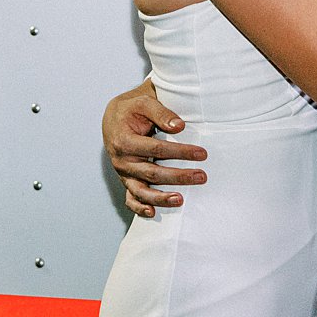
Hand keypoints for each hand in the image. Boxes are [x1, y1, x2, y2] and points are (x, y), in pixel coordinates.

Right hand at [102, 81, 206, 217]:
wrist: (114, 118)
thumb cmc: (131, 110)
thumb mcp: (144, 103)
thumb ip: (161, 113)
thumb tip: (179, 126)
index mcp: (124, 141)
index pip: (156, 149)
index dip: (180, 152)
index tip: (202, 154)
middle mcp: (122, 160)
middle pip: (152, 173)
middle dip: (178, 176)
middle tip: (201, 176)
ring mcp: (123, 173)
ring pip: (141, 191)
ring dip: (161, 198)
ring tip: (181, 200)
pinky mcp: (126, 180)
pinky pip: (130, 199)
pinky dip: (140, 208)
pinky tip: (153, 213)